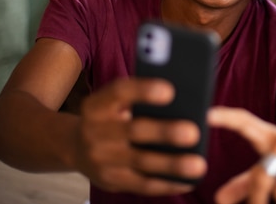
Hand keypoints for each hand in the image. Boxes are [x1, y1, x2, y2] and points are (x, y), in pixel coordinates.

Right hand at [74, 77, 206, 194]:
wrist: (76, 146)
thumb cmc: (111, 116)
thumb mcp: (115, 101)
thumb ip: (142, 97)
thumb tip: (186, 101)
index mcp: (98, 104)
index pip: (119, 92)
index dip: (144, 90)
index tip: (170, 91)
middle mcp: (95, 131)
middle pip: (134, 130)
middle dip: (165, 132)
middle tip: (193, 132)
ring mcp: (101, 159)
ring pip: (141, 162)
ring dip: (172, 165)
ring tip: (198, 165)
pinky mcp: (110, 181)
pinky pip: (142, 185)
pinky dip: (167, 184)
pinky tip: (188, 181)